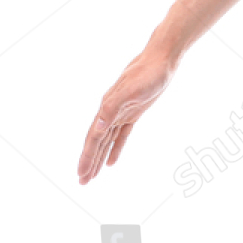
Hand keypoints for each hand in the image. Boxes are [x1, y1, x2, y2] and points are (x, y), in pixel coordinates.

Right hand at [78, 46, 175, 183]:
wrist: (161, 59)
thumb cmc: (147, 73)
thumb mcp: (131, 90)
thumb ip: (112, 107)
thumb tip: (98, 127)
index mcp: (107, 108)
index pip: (93, 138)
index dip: (87, 157)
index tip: (81, 174)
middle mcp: (110, 112)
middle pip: (96, 143)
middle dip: (89, 162)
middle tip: (82, 182)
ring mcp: (121, 112)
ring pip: (106, 141)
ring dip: (99, 158)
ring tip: (92, 176)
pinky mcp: (133, 112)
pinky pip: (121, 135)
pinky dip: (116, 149)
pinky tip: (112, 162)